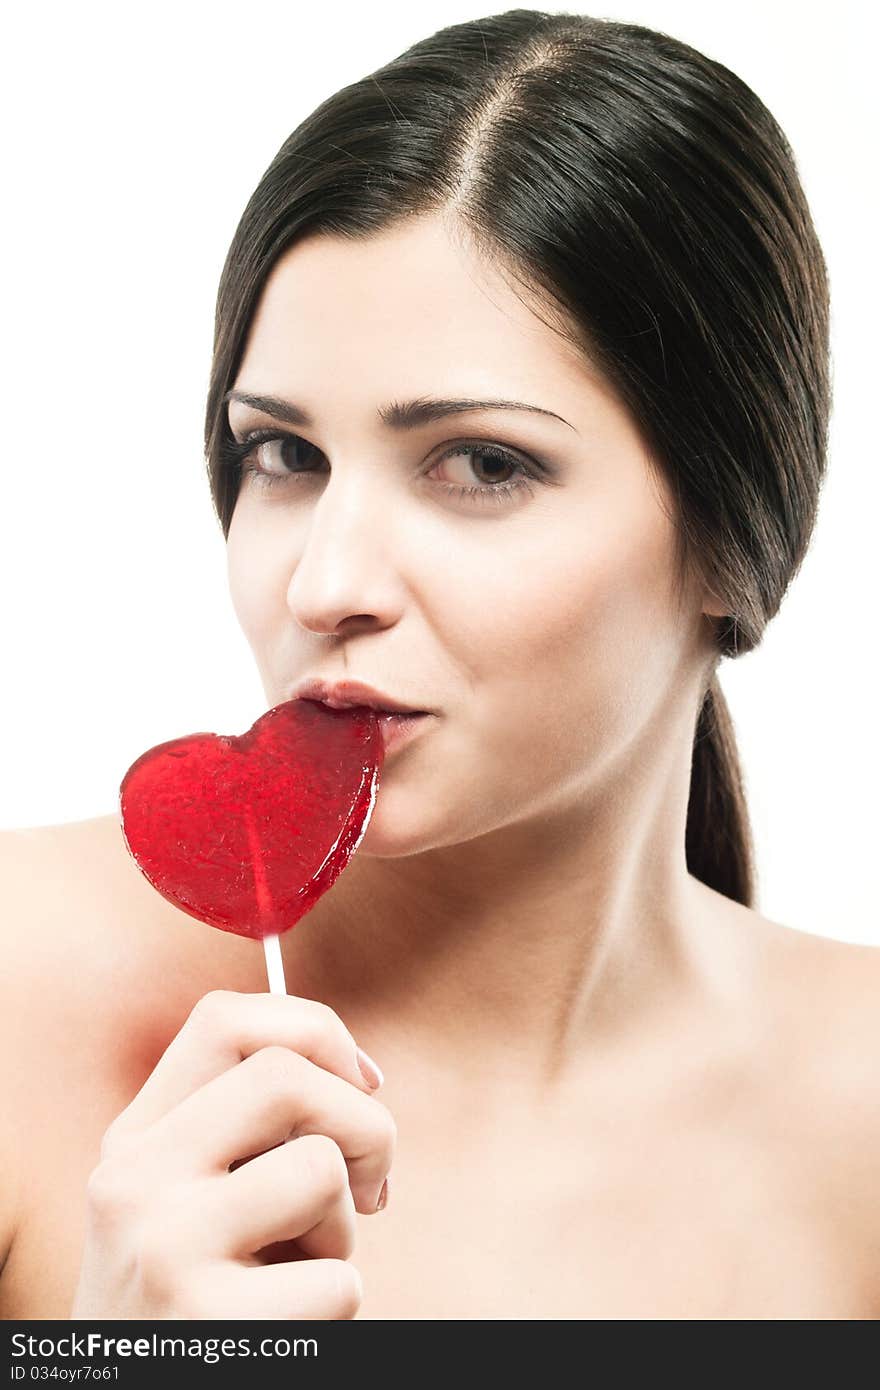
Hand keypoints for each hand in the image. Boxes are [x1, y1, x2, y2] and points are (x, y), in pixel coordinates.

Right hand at [69, 990, 393, 1318]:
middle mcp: (133, 1180)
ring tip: (303, 1269)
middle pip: (287, 1074)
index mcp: (134, 1139)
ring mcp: (163, 1248)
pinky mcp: (208, 1324)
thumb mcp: (186, 1201)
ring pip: (320, 1169)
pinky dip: (340, 1306)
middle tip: (373, 1185)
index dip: (317, 1031)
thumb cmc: (195, 1299)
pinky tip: (289, 1330)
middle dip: (364, 1123)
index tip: (362, 1082)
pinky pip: (338, 1278)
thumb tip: (361, 1076)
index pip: (224, 1019)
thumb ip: (242, 1130)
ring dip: (345, 1227)